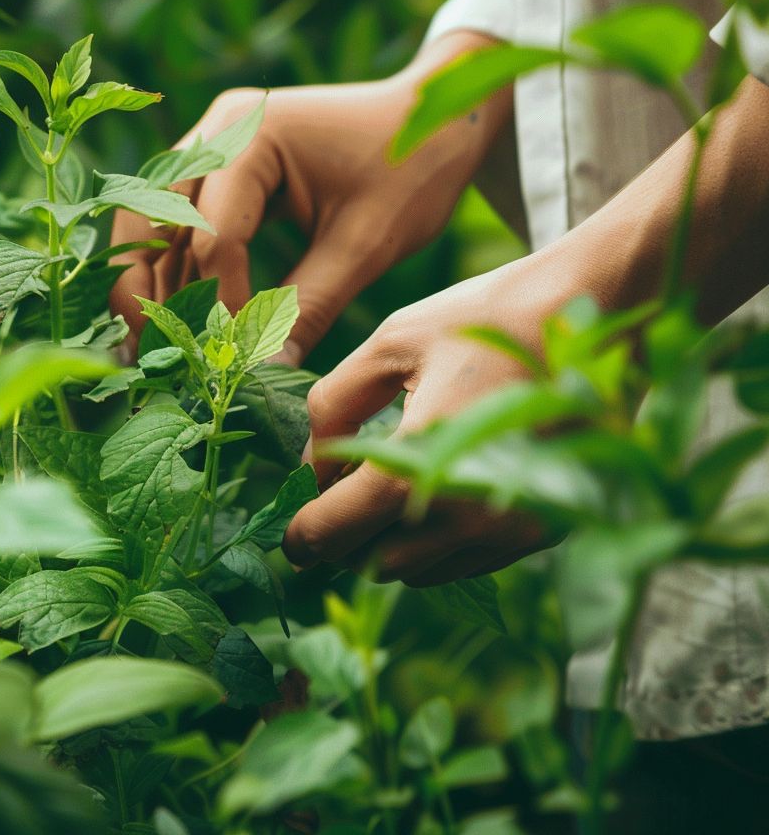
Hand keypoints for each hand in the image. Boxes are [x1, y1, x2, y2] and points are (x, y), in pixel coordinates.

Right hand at [109, 30, 510, 364]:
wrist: (435, 121)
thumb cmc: (411, 170)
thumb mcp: (366, 245)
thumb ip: (311, 307)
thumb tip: (267, 376)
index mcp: (251, 134)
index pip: (213, 235)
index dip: (220, 304)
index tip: (234, 360)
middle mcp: (216, 131)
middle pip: (149, 219)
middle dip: (144, 291)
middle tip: (147, 356)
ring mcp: (210, 145)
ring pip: (150, 222)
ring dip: (149, 284)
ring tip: (151, 348)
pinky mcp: (218, 168)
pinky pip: (176, 223)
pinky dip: (173, 269)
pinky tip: (178, 319)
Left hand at [282, 263, 556, 584]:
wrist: (596, 312)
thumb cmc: (484, 319)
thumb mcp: (390, 344)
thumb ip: (334, 406)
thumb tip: (313, 466)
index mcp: (418, 460)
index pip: (338, 529)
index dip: (303, 538)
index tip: (290, 540)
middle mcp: (466, 510)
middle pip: (376, 563)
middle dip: (346, 542)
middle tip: (335, 508)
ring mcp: (510, 527)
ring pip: (422, 572)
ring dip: (391, 548)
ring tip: (384, 500)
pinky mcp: (543, 529)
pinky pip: (469, 562)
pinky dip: (439, 545)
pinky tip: (436, 499)